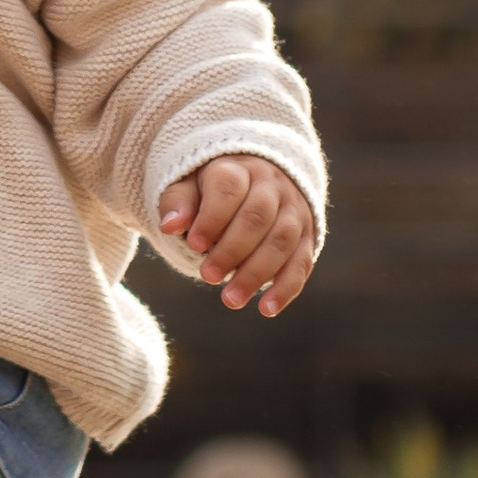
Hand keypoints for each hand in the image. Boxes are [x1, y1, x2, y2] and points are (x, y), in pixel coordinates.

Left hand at [157, 156, 316, 316]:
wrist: (257, 180)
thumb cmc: (212, 189)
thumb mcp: (189, 186)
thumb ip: (178, 202)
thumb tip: (170, 225)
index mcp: (239, 169)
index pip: (229, 188)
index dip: (212, 217)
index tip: (194, 244)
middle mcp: (272, 186)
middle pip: (258, 216)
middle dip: (232, 250)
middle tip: (208, 276)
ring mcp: (293, 210)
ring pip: (282, 240)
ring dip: (257, 273)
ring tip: (231, 300)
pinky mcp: (307, 236)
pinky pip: (302, 262)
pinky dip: (286, 288)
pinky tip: (267, 309)